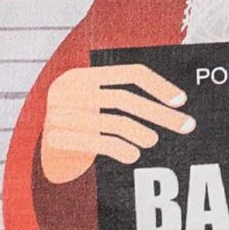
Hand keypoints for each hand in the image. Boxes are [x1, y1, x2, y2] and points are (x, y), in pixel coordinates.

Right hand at [40, 64, 193, 181]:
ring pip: (114, 121)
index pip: (129, 73)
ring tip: (152, 141)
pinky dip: (121, 149)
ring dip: (141, 132)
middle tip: (187, 125)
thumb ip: (121, 98)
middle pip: (125, 98)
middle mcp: (68, 90)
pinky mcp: (56, 139)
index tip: (182, 101)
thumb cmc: (78, 128)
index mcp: (81, 75)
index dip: (158, 85)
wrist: (42, 155)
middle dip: (160, 113)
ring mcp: (59, 114)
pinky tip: (132, 156)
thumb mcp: (95, 106)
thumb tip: (175, 101)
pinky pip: (99, 142)